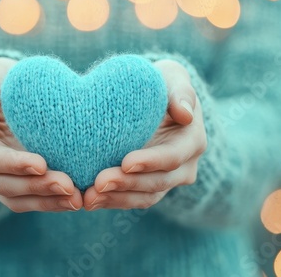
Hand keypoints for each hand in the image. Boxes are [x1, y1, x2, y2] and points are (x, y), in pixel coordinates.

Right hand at [0, 57, 82, 211]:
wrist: (13, 99)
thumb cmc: (4, 82)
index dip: (15, 164)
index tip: (42, 164)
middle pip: (5, 185)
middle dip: (37, 187)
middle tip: (69, 186)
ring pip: (18, 200)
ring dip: (48, 202)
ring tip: (77, 199)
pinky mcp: (15, 188)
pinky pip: (31, 202)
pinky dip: (52, 203)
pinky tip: (75, 200)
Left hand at [84, 60, 206, 210]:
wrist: (152, 100)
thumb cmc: (162, 84)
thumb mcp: (174, 78)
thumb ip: (181, 93)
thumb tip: (185, 114)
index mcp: (192, 141)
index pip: (173, 157)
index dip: (151, 162)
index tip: (125, 162)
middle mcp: (184, 166)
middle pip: (157, 182)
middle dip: (127, 184)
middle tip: (98, 183)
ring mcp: (166, 180)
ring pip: (143, 197)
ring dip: (115, 199)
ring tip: (88, 198)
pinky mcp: (146, 187)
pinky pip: (130, 199)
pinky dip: (110, 201)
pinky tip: (89, 200)